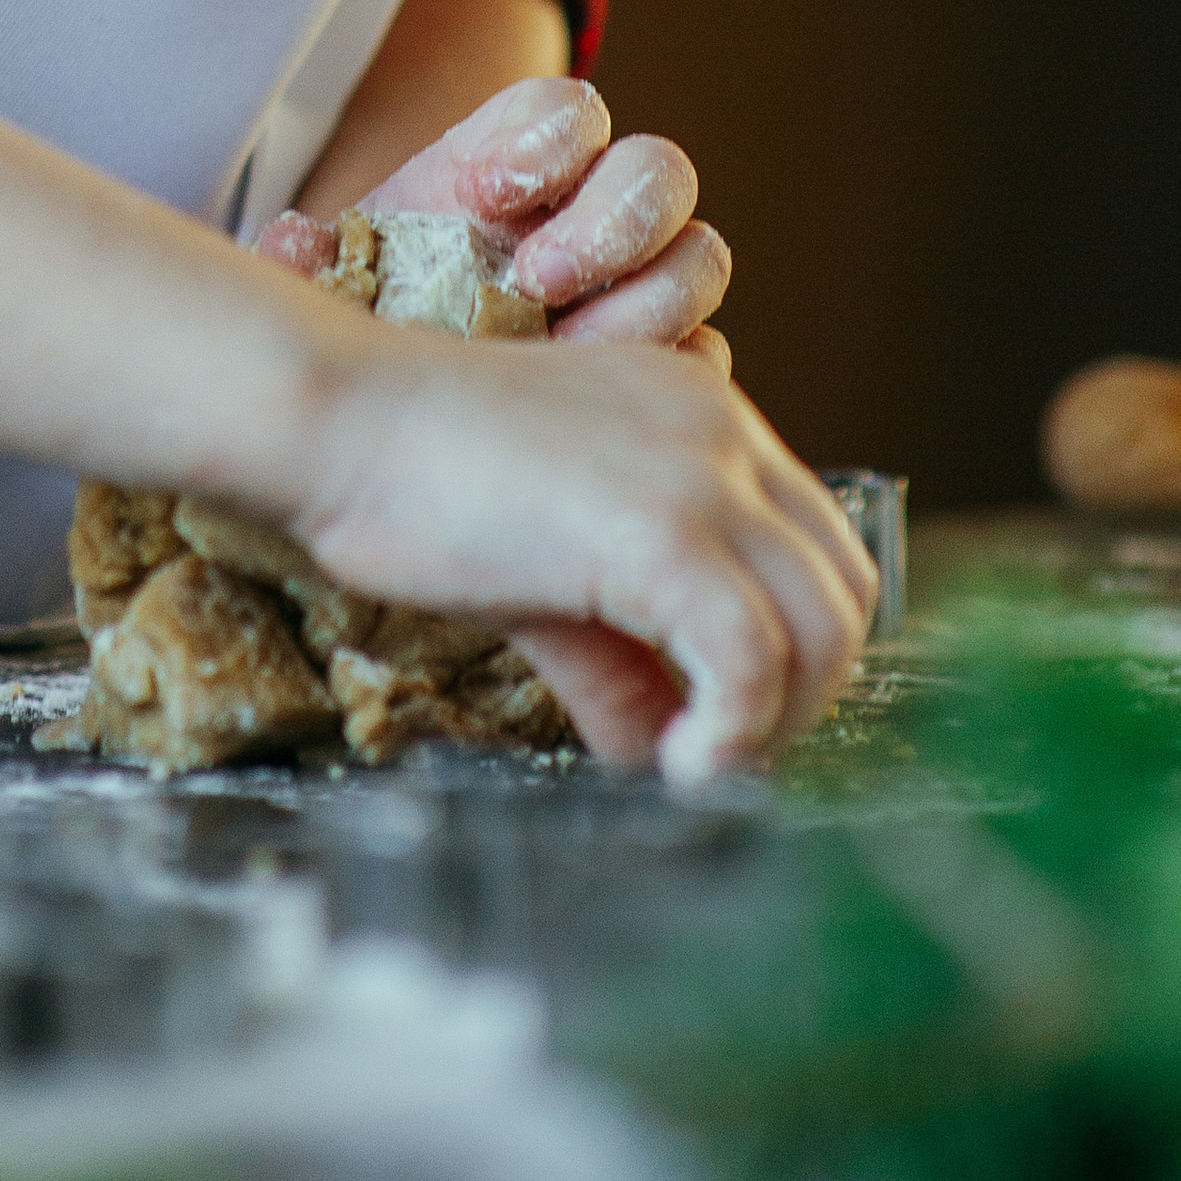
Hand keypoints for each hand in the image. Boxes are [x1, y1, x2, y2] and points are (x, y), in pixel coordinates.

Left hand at [260, 77, 730, 366]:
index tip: (479, 190)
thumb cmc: (371, 313)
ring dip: (649, 302)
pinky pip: (707, 362)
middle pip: (659, 171)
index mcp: (519, 162)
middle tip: (537, 278)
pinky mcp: (665, 366)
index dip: (542, 138)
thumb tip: (292, 244)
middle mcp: (594, 210)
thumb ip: (312, 258)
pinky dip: (670, 379)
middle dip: (611, 220)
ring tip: (569, 350)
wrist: (397, 399)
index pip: (569, 109)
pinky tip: (602, 410)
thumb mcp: (335, 280)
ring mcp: (641, 287)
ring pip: (698, 259)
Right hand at [276, 318, 874, 783]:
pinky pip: (753, 659)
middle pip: (843, 590)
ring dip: (774, 723)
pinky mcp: (664, 531)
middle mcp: (724, 430)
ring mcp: (702, 474)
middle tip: (716, 753)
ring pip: (823, 627)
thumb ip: (621, 653)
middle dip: (799, 695)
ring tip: (695, 763)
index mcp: (701, 415)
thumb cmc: (412, 479)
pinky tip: (675, 766)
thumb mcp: (545, 565)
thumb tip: (661, 753)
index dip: (785, 651)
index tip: (718, 717)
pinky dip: (733, 733)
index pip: (810, 547)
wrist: (337, 417)